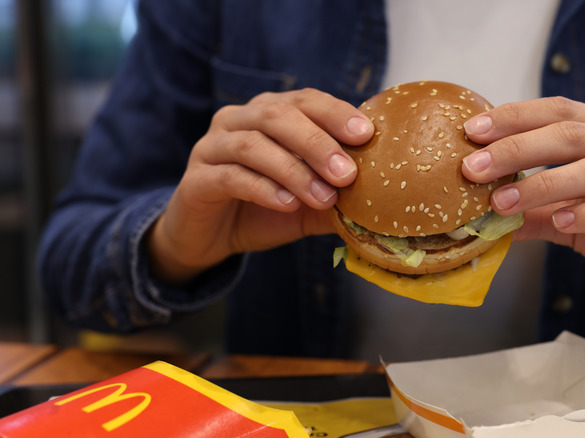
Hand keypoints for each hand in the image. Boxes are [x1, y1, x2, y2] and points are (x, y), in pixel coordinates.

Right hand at [146, 88, 373, 283]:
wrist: (210, 238)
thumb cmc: (263, 210)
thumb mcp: (309, 204)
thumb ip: (338, 197)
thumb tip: (383, 203)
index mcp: (268, 114)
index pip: (304, 100)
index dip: (334, 112)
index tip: (366, 133)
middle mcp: (237, 121)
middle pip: (277, 116)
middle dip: (317, 142)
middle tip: (347, 173)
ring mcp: (211, 147)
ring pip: (252, 145)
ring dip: (293, 170)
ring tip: (323, 197)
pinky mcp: (196, 180)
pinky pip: (230, 176)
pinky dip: (263, 189)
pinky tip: (288, 204)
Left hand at [462, 97, 584, 308]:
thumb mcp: (573, 217)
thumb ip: (533, 212)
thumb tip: (479, 219)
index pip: (559, 110)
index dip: (514, 117)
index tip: (471, 132)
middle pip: (571, 135)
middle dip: (517, 149)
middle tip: (473, 168)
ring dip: (543, 186)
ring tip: (503, 203)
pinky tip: (560, 221)